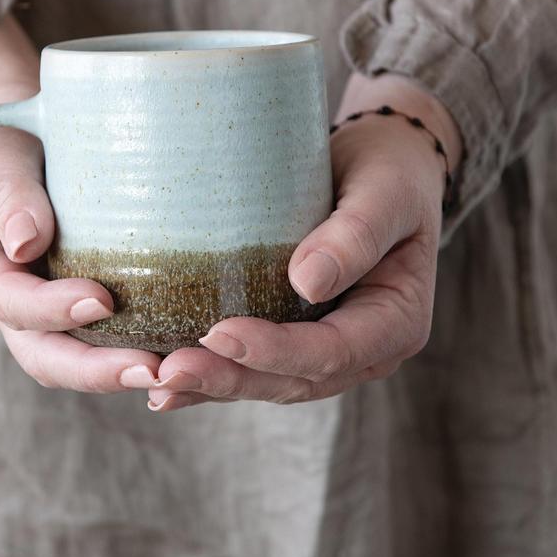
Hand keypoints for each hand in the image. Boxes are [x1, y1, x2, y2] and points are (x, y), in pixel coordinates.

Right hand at [0, 17, 160, 391]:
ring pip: (75, 358)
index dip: (49, 310)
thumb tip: (26, 242)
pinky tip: (178, 348)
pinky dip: (135, 348)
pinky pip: (105, 338)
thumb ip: (7, 192)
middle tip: (149, 370)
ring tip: (172, 372)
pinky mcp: (83, 300)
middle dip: (93, 370)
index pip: (7, 300)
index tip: (101, 301)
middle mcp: (11, 298)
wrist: (28, 137)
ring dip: (119, 371)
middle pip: (43, 353)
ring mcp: (48, 305)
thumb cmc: (8, 138)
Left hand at [147, 74, 461, 411]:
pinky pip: (255, 365)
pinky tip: (167, 382)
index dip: (277, 350)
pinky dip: (213, 374)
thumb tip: (308, 282)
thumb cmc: (389, 175)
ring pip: (268, 382)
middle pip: (294, 380)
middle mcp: (363, 349)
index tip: (219, 333)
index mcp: (396, 322)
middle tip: (171, 372)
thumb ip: (356, 235)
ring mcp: (327, 348)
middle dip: (230, 378)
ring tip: (161, 382)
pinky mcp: (295, 335)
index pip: (334, 351)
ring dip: (214, 385)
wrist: (382, 171)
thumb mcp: (386, 192)